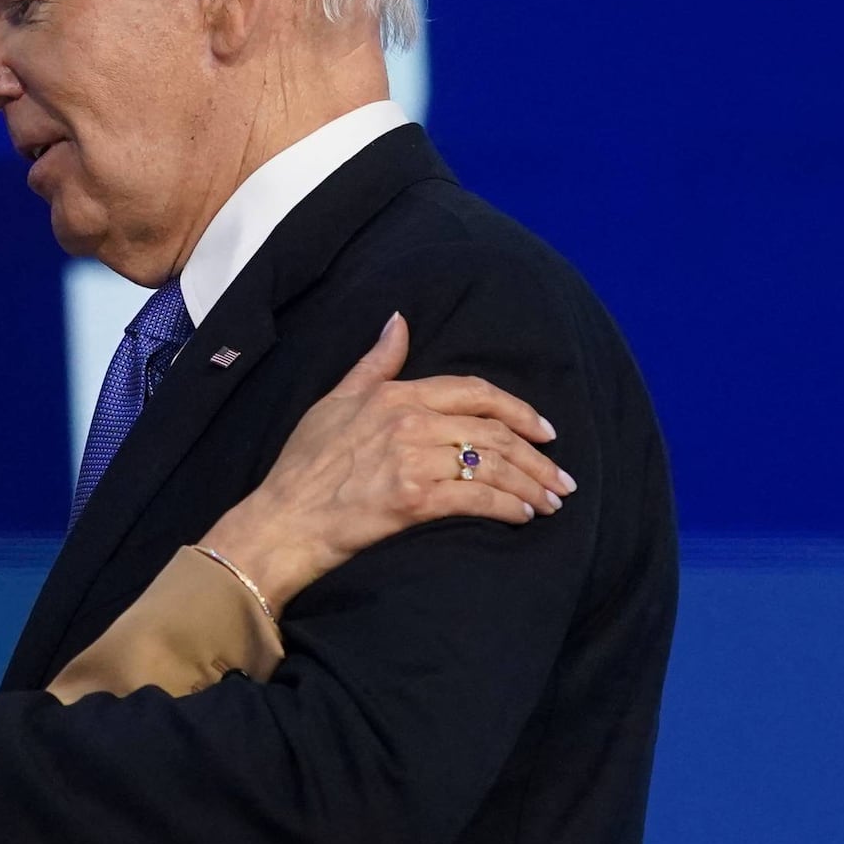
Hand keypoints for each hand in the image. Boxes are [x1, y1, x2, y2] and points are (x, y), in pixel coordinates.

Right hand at [198, 313, 573, 607]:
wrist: (282, 522)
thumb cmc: (302, 467)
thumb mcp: (334, 402)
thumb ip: (374, 364)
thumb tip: (398, 321)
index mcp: (394, 395)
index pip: (474, 392)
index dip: (518, 411)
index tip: (545, 431)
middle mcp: (408, 421)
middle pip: (494, 432)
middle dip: (537, 457)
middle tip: (561, 478)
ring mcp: (411, 460)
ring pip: (493, 466)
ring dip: (530, 485)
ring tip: (551, 502)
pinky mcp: (413, 500)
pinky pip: (477, 499)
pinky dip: (508, 508)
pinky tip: (524, 517)